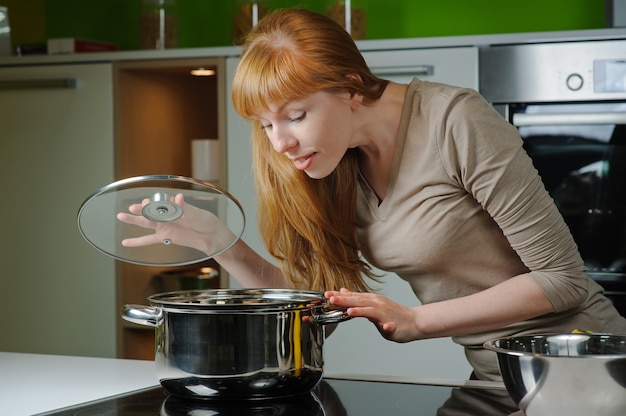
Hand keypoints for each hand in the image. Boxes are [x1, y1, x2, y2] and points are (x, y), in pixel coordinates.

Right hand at [116, 193, 236, 254]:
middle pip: (150, 209)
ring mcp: (165, 225)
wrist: (211, 237)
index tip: (157, 202)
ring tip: (120, 216)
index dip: (157, 202)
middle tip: (133, 207)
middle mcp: (168, 214)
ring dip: (134, 219)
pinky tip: (125, 242)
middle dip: (141, 207)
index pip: (161, 201)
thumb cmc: (206, 221)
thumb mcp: (196, 213)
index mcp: (175, 205)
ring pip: (146, 222)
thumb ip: (185, 207)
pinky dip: (137, 241)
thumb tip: (178, 198)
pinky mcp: (165, 237)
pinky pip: (148, 240)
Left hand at [324, 288, 419, 342]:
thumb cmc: (392, 314)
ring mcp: (385, 314)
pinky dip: (388, 326)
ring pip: (371, 311)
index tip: (326, 294)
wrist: (414, 321)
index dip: (339, 296)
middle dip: (345, 300)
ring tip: (350, 312)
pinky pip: (390, 325)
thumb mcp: (371, 304)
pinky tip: (385, 327)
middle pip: (358, 301)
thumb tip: (342, 291)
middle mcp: (377, 304)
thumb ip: (357, 299)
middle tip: (332, 299)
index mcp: (370, 300)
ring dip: (361, 311)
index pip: (352, 296)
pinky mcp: (394, 325)